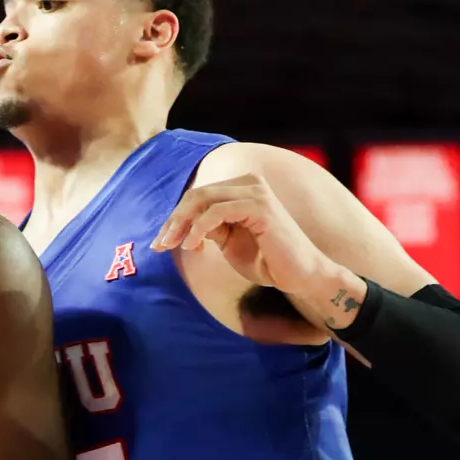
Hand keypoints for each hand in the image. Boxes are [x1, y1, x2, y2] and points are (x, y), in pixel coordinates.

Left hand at [150, 173, 334, 297]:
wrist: (300, 275)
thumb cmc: (266, 260)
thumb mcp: (228, 241)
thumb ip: (209, 227)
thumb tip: (181, 225)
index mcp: (242, 189)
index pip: (198, 196)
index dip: (175, 218)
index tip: (160, 243)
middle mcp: (249, 184)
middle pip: (197, 195)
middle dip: (173, 220)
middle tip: (159, 245)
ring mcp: (256, 192)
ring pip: (203, 199)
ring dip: (181, 224)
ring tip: (172, 246)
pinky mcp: (261, 207)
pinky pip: (218, 212)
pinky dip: (199, 228)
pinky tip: (192, 246)